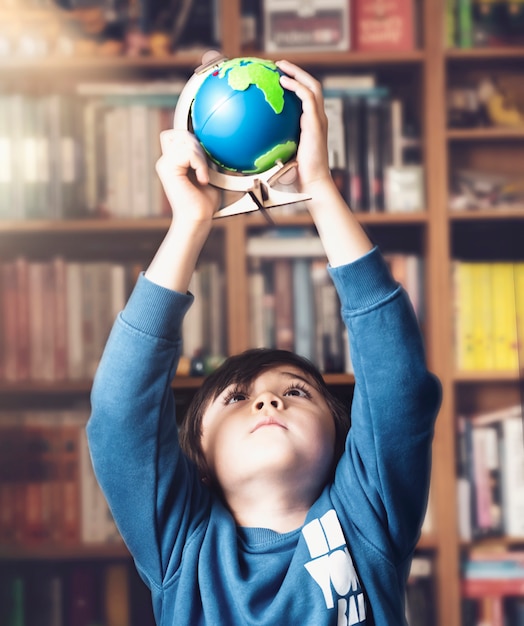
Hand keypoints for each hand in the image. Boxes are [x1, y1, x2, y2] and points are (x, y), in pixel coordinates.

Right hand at [156, 129, 219, 231]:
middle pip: (181, 134)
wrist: (197, 219)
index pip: (176, 134)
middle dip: (198, 146)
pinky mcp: (168, 169)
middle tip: (205, 168)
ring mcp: (165, 164)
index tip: (204, 159)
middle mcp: (166, 161)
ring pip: (186, 141)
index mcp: (173, 161)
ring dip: (201, 157)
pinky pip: (188, 153)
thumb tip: (213, 140)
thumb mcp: (206, 173)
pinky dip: (200, 164)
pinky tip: (203, 179)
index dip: (190, 138)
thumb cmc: (204, 201)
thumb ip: (202, 157)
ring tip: (204, 175)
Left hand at [275, 60, 331, 192]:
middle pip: (312, 86)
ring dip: (297, 73)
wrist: (311, 183)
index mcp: (312, 124)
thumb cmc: (296, 174)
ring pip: (313, 86)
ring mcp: (318, 119)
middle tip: (279, 65)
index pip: (307, 97)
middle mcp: (317, 118)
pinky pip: (308, 98)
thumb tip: (248, 142)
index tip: (278, 77)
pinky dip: (297, 86)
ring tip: (281, 67)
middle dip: (297, 72)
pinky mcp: (315, 123)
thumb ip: (271, 143)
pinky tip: (283, 82)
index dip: (295, 84)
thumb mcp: (281, 154)